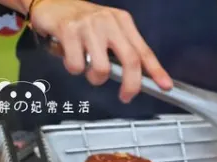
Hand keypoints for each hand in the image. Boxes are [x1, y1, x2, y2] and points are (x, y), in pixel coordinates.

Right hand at [29, 0, 172, 102]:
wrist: (51, 2)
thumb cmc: (83, 21)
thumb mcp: (109, 30)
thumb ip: (123, 50)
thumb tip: (138, 78)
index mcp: (123, 22)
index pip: (143, 51)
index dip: (156, 71)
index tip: (165, 86)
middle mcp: (108, 21)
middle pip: (130, 60)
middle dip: (131, 85)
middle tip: (126, 96)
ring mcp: (88, 25)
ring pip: (102, 68)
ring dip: (95, 77)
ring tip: (88, 69)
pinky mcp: (68, 30)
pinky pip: (76, 65)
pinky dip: (73, 69)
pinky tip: (70, 57)